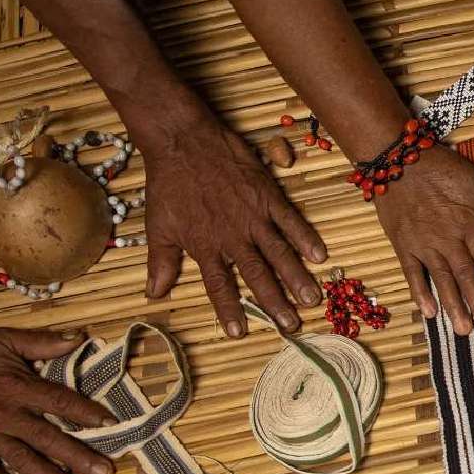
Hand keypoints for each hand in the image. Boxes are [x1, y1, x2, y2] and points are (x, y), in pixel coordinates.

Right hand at [0, 328, 115, 473]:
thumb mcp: (2, 341)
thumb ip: (40, 343)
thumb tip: (78, 338)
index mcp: (16, 385)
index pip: (59, 399)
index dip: (87, 412)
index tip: (111, 425)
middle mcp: (5, 412)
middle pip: (47, 436)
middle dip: (77, 456)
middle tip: (104, 473)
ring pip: (22, 460)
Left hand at [143, 110, 326, 335]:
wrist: (182, 140)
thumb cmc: (168, 184)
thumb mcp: (158, 226)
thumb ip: (161, 262)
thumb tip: (154, 294)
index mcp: (205, 247)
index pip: (219, 286)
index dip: (229, 310)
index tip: (239, 333)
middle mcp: (232, 236)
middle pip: (257, 276)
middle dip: (275, 303)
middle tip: (290, 326)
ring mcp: (252, 216)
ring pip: (278, 253)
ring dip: (296, 278)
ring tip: (311, 300)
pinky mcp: (266, 195)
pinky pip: (290, 220)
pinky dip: (305, 237)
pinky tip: (319, 255)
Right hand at [375, 144, 473, 334]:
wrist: (396, 159)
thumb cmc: (438, 166)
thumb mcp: (472, 179)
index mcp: (468, 222)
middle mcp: (448, 238)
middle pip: (466, 275)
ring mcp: (424, 244)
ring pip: (442, 280)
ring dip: (453, 306)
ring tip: (463, 330)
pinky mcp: (403, 246)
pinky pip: (412, 273)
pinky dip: (420, 293)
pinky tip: (429, 313)